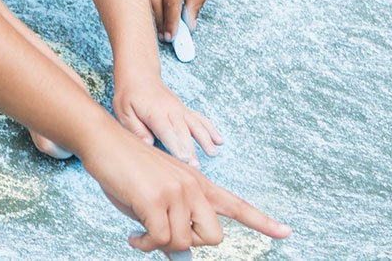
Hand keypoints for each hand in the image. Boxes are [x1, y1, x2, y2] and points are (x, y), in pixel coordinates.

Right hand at [81, 135, 288, 252]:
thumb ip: (172, 223)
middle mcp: (194, 187)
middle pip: (214, 236)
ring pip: (182, 242)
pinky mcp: (156, 200)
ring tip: (140, 234)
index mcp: (198, 184)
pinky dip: (144, 245)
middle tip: (163, 235)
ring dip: (158, 245)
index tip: (286, 232)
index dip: (263, 222)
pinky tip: (132, 236)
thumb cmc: (126, 171)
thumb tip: (177, 255)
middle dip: (190, 244)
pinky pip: (159, 240)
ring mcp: (177, 192)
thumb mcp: (155, 198)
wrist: (104, 141)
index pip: (237, 205)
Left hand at [113, 80, 223, 165]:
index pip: (167, 131)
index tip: (184, 159)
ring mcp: (180, 109)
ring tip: (213, 153)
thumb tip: (148, 145)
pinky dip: (210, 129)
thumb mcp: (123, 111)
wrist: (139, 74)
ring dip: (205, 139)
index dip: (176, 146)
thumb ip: (136, 129)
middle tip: (196, 167)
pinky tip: (218, 140)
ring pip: (196, 125)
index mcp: (155, 112)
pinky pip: (200, 119)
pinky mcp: (184, 109)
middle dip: (191, 150)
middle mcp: (171, 110)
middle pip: (183, 132)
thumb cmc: (129, 94)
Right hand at [146, 0, 225, 37]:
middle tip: (165, 37)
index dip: (170, 22)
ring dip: (151, 12)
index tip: (172, 37)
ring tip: (158, 27)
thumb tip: (188, 23)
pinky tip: (153, 10)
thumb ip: (197, 0)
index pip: (171, 2)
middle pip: (154, 0)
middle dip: (158, 21)